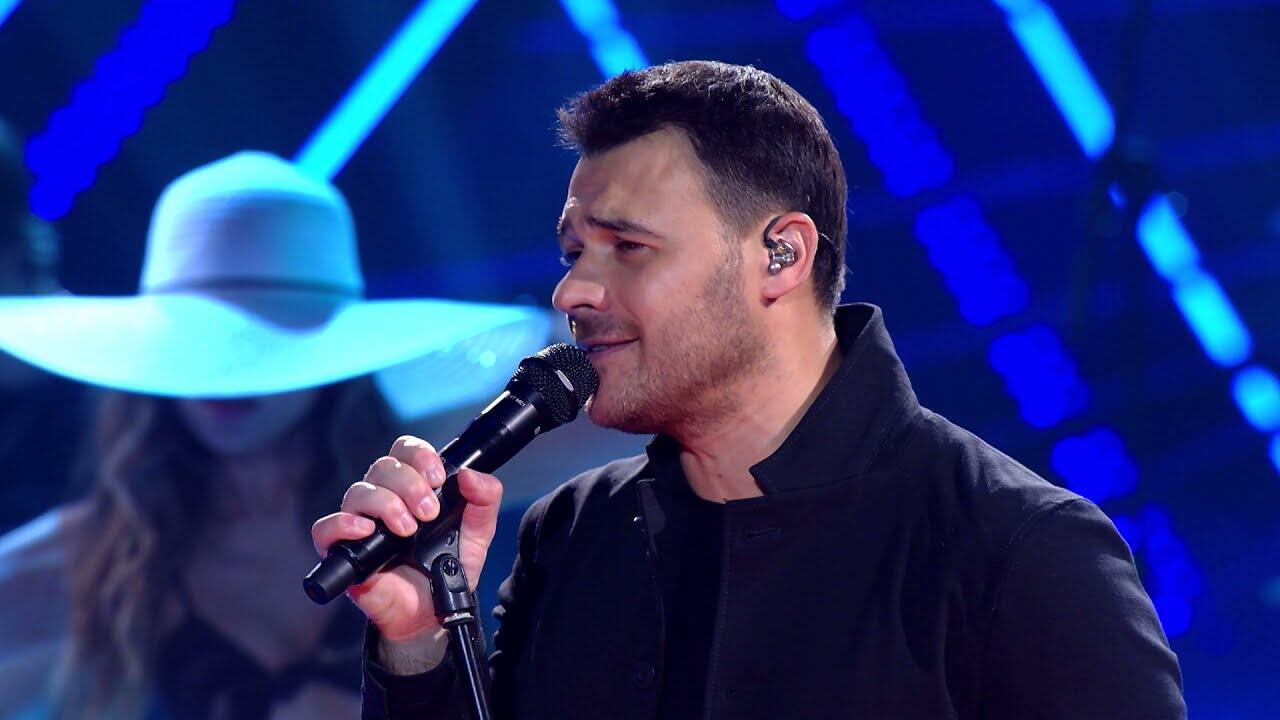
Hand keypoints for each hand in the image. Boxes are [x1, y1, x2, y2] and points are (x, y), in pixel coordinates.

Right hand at [311, 435, 502, 667]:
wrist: (434, 614)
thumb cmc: (447, 569)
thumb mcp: (478, 534)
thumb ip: (485, 501)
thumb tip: (472, 475)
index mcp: (412, 488)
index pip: (404, 451)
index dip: (419, 456)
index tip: (439, 477)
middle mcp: (383, 500)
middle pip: (382, 467)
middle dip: (409, 484)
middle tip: (429, 513)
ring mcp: (360, 524)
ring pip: (358, 491)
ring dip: (386, 503)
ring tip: (408, 529)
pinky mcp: (344, 552)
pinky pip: (325, 528)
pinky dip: (343, 523)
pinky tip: (367, 530)